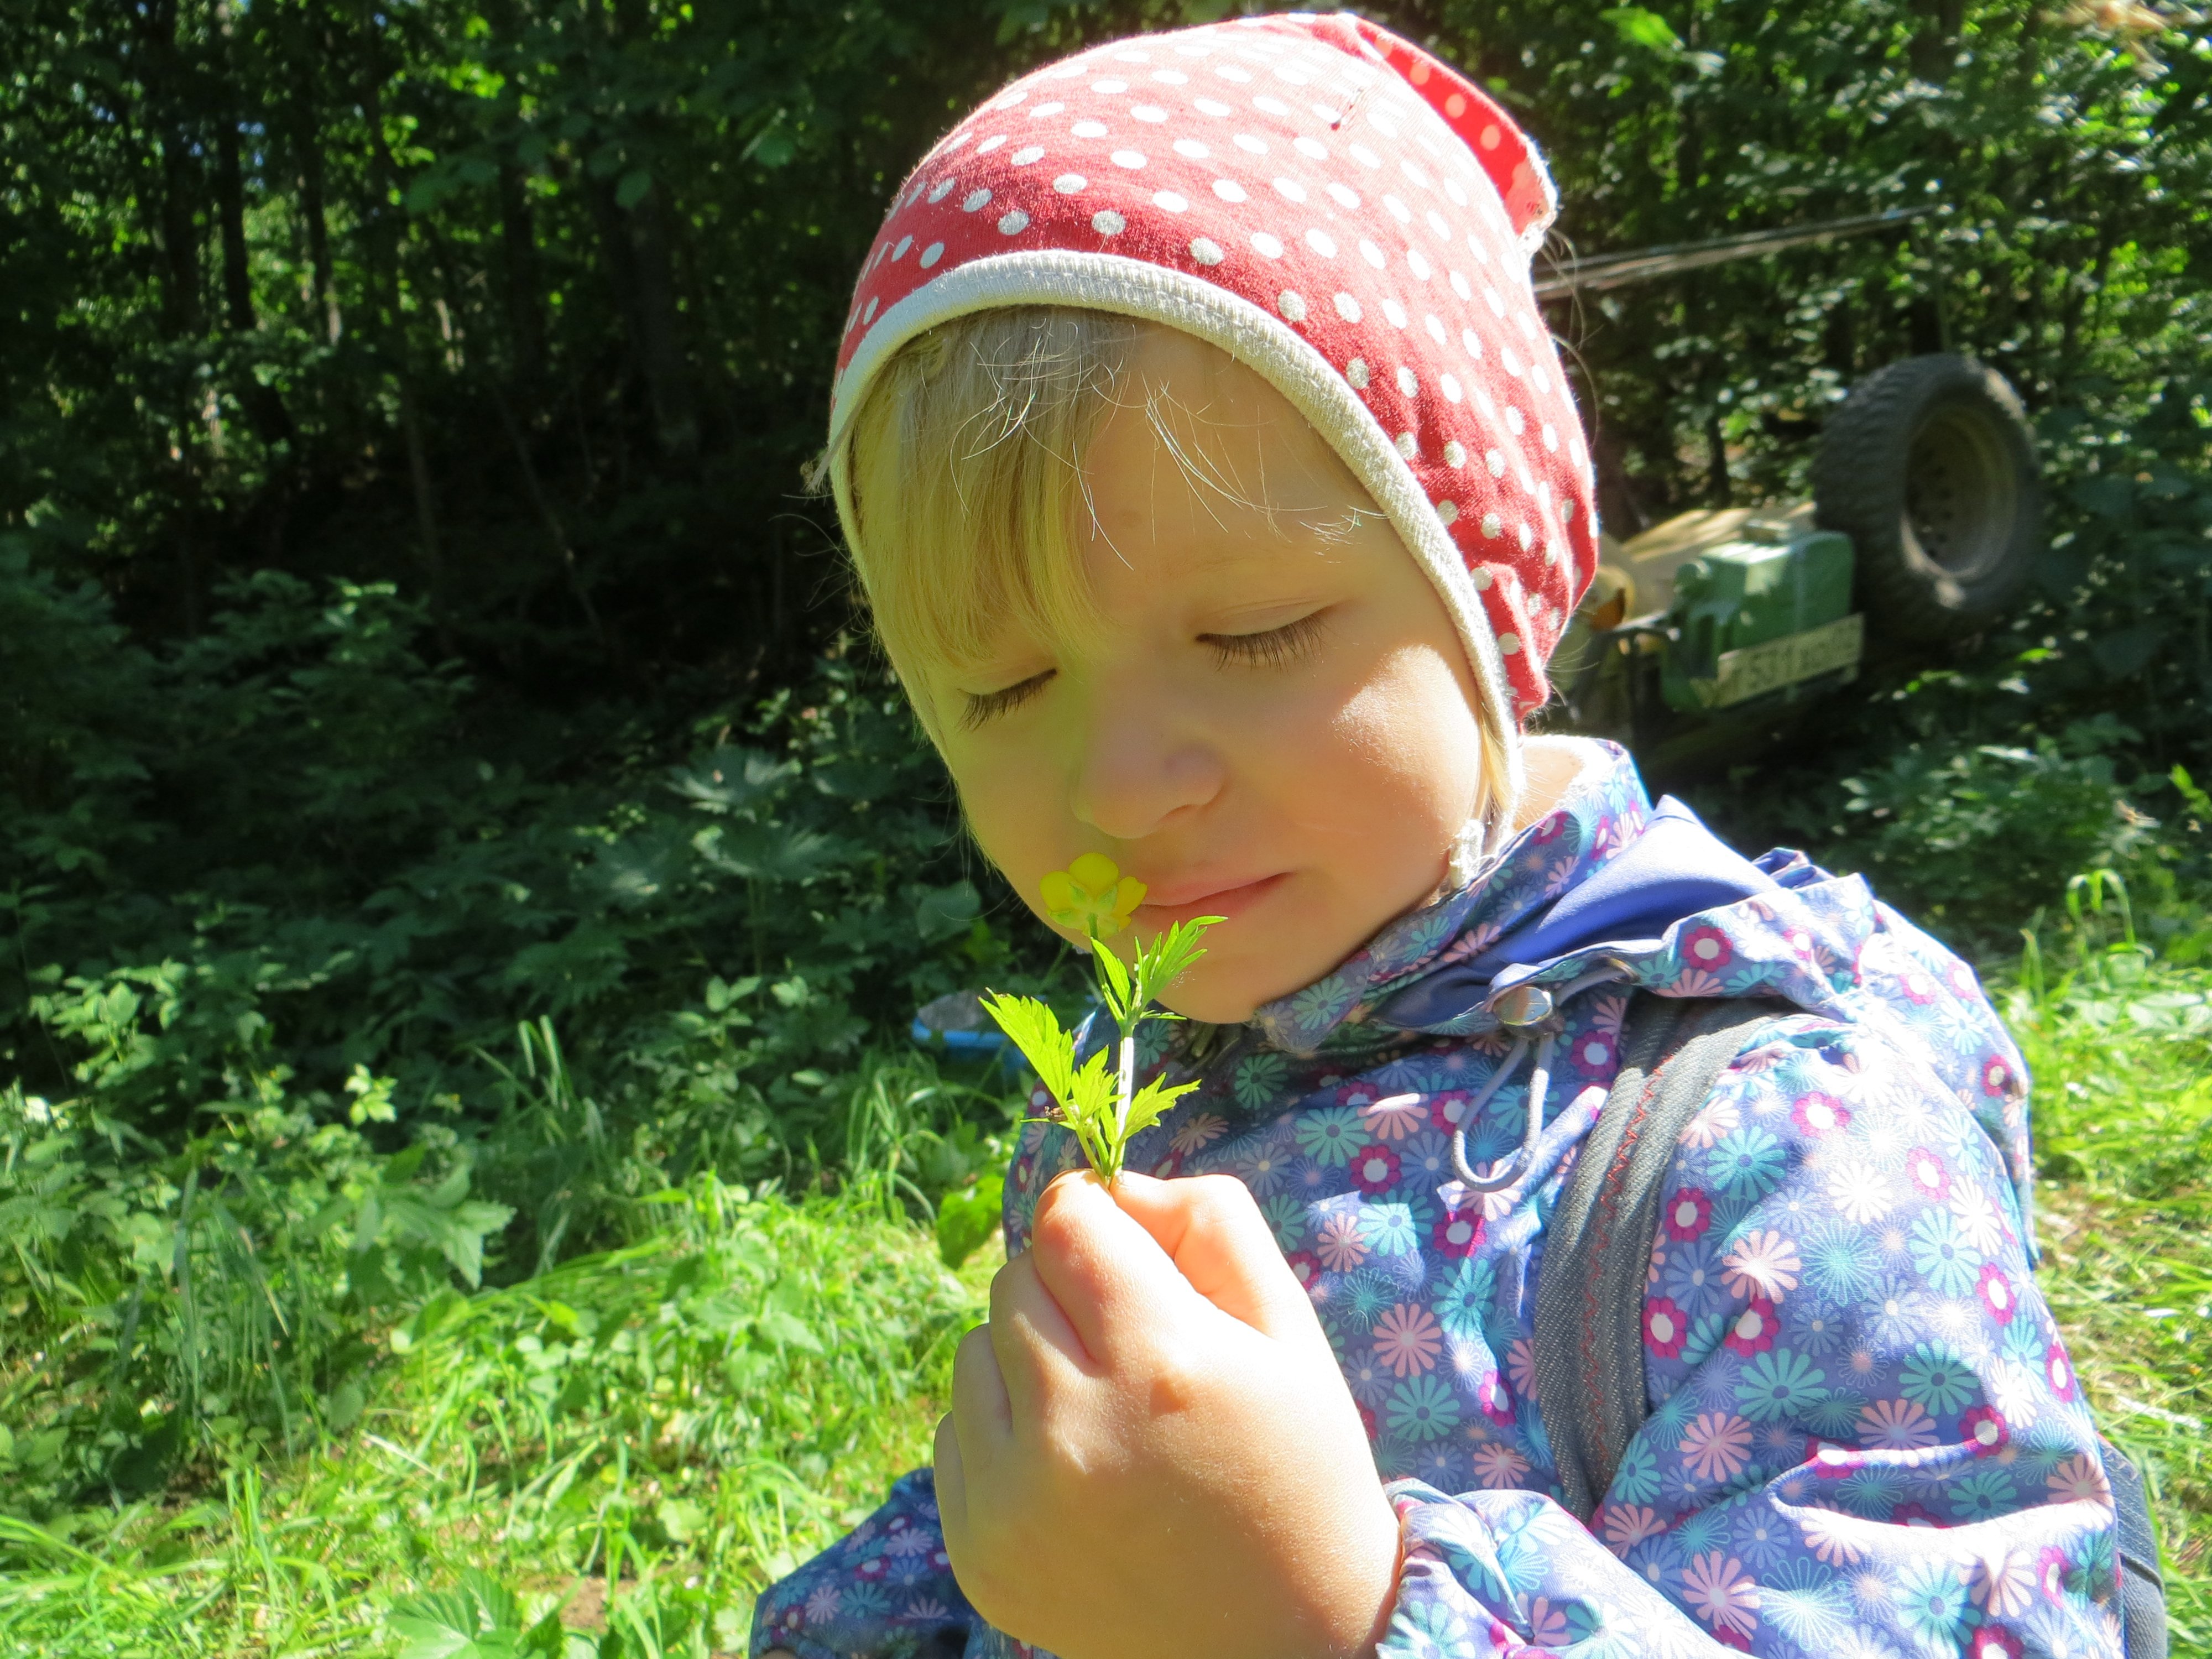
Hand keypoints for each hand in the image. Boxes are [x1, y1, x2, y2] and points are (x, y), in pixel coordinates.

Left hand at [933, 1171, 1398, 1658]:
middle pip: (1014, 1281)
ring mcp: (1015, 1505)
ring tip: (1104, 1414)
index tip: (1120, 1247)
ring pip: (972, 1352)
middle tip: (1130, 1345)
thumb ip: (1207, 1221)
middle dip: (1066, 1290)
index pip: (1066, 1220)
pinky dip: (1002, 1434)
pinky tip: (1076, 1474)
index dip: (1094, 1218)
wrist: (1283, 1645)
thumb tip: (1109, 1183)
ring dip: (1026, 1360)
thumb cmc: (1297, 1467)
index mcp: (1162, 1363)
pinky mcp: (979, 1555)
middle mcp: (1075, 1433)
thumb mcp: (1287, 1328)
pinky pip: (953, 1433)